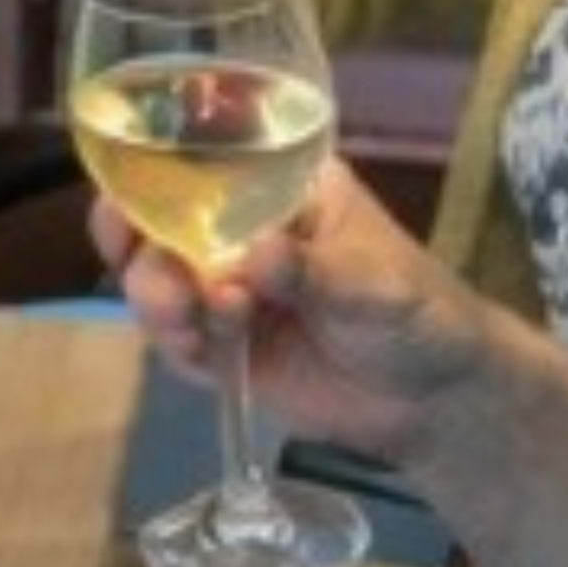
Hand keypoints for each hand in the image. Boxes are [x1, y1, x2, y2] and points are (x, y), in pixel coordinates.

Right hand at [107, 157, 485, 474]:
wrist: (438, 401)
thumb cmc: (420, 311)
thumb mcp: (375, 281)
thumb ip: (313, 269)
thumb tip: (256, 253)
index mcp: (278, 191)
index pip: (205, 165)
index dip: (156, 172)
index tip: (129, 192)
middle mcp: (240, 234)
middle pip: (160, 224)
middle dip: (140, 242)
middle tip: (147, 261)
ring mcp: (228, 292)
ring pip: (159, 282)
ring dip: (158, 295)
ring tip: (190, 311)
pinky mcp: (225, 349)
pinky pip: (178, 341)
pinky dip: (177, 341)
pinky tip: (203, 345)